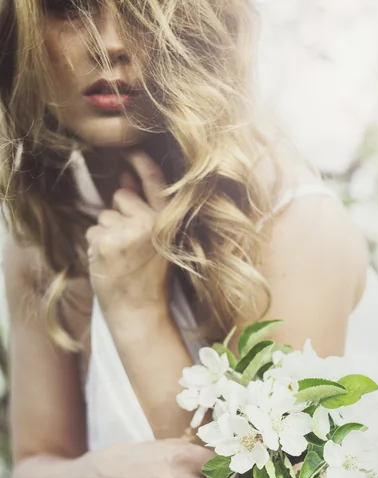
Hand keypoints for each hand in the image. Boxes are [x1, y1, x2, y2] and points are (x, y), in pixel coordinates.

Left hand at [85, 149, 169, 314]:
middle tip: (129, 246)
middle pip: (121, 196)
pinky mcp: (106, 243)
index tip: (129, 148)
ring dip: (107, 234)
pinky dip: (96, 246)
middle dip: (119, 215)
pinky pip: (93, 231)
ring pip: (104, 215)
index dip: (141, 161)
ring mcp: (127, 232)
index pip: (154, 181)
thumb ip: (143, 207)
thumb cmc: (148, 278)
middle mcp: (150, 223)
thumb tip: (124, 175)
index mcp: (168, 221)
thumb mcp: (156, 241)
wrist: (140, 311)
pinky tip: (109, 263)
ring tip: (121, 258)